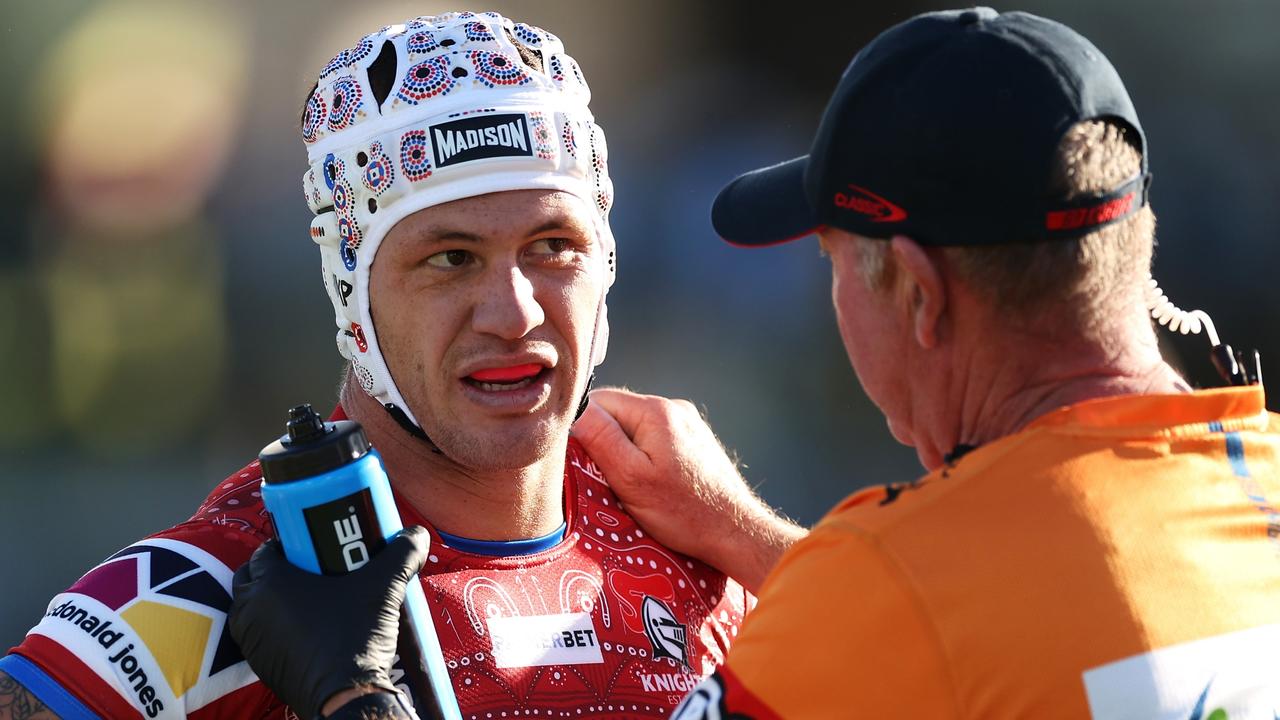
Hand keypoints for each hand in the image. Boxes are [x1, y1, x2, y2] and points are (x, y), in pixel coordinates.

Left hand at [229, 527, 429, 719]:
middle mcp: (252, 610)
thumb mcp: (384, 587)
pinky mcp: (260, 665)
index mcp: (271, 583)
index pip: (267, 550)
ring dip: (270, 599)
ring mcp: (253, 641)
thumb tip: (417, 534)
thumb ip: (401, 554)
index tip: (314, 547)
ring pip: (252, 607)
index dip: (290, 543)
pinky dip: (273, 627)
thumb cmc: (355, 637)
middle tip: (309, 570)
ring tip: (307, 599)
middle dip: (274, 569)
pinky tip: (306, 629)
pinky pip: (260, 635)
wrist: (346, 698)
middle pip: (252, 576)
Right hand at [572, 388, 806, 592]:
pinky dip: (645, 457)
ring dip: (625, 452)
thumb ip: (600, 438)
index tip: (586, 461)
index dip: (583, 429)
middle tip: (611, 478)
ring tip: (635, 484)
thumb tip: (573, 409)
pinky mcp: (694, 441)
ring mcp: (687, 424)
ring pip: (635, 428)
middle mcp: (674, 408)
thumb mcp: (631, 478)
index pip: (598, 401)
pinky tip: (654, 483)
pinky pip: (655, 439)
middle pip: (617, 413)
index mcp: (655, 410)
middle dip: (605, 442)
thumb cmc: (683, 512)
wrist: (735, 532)